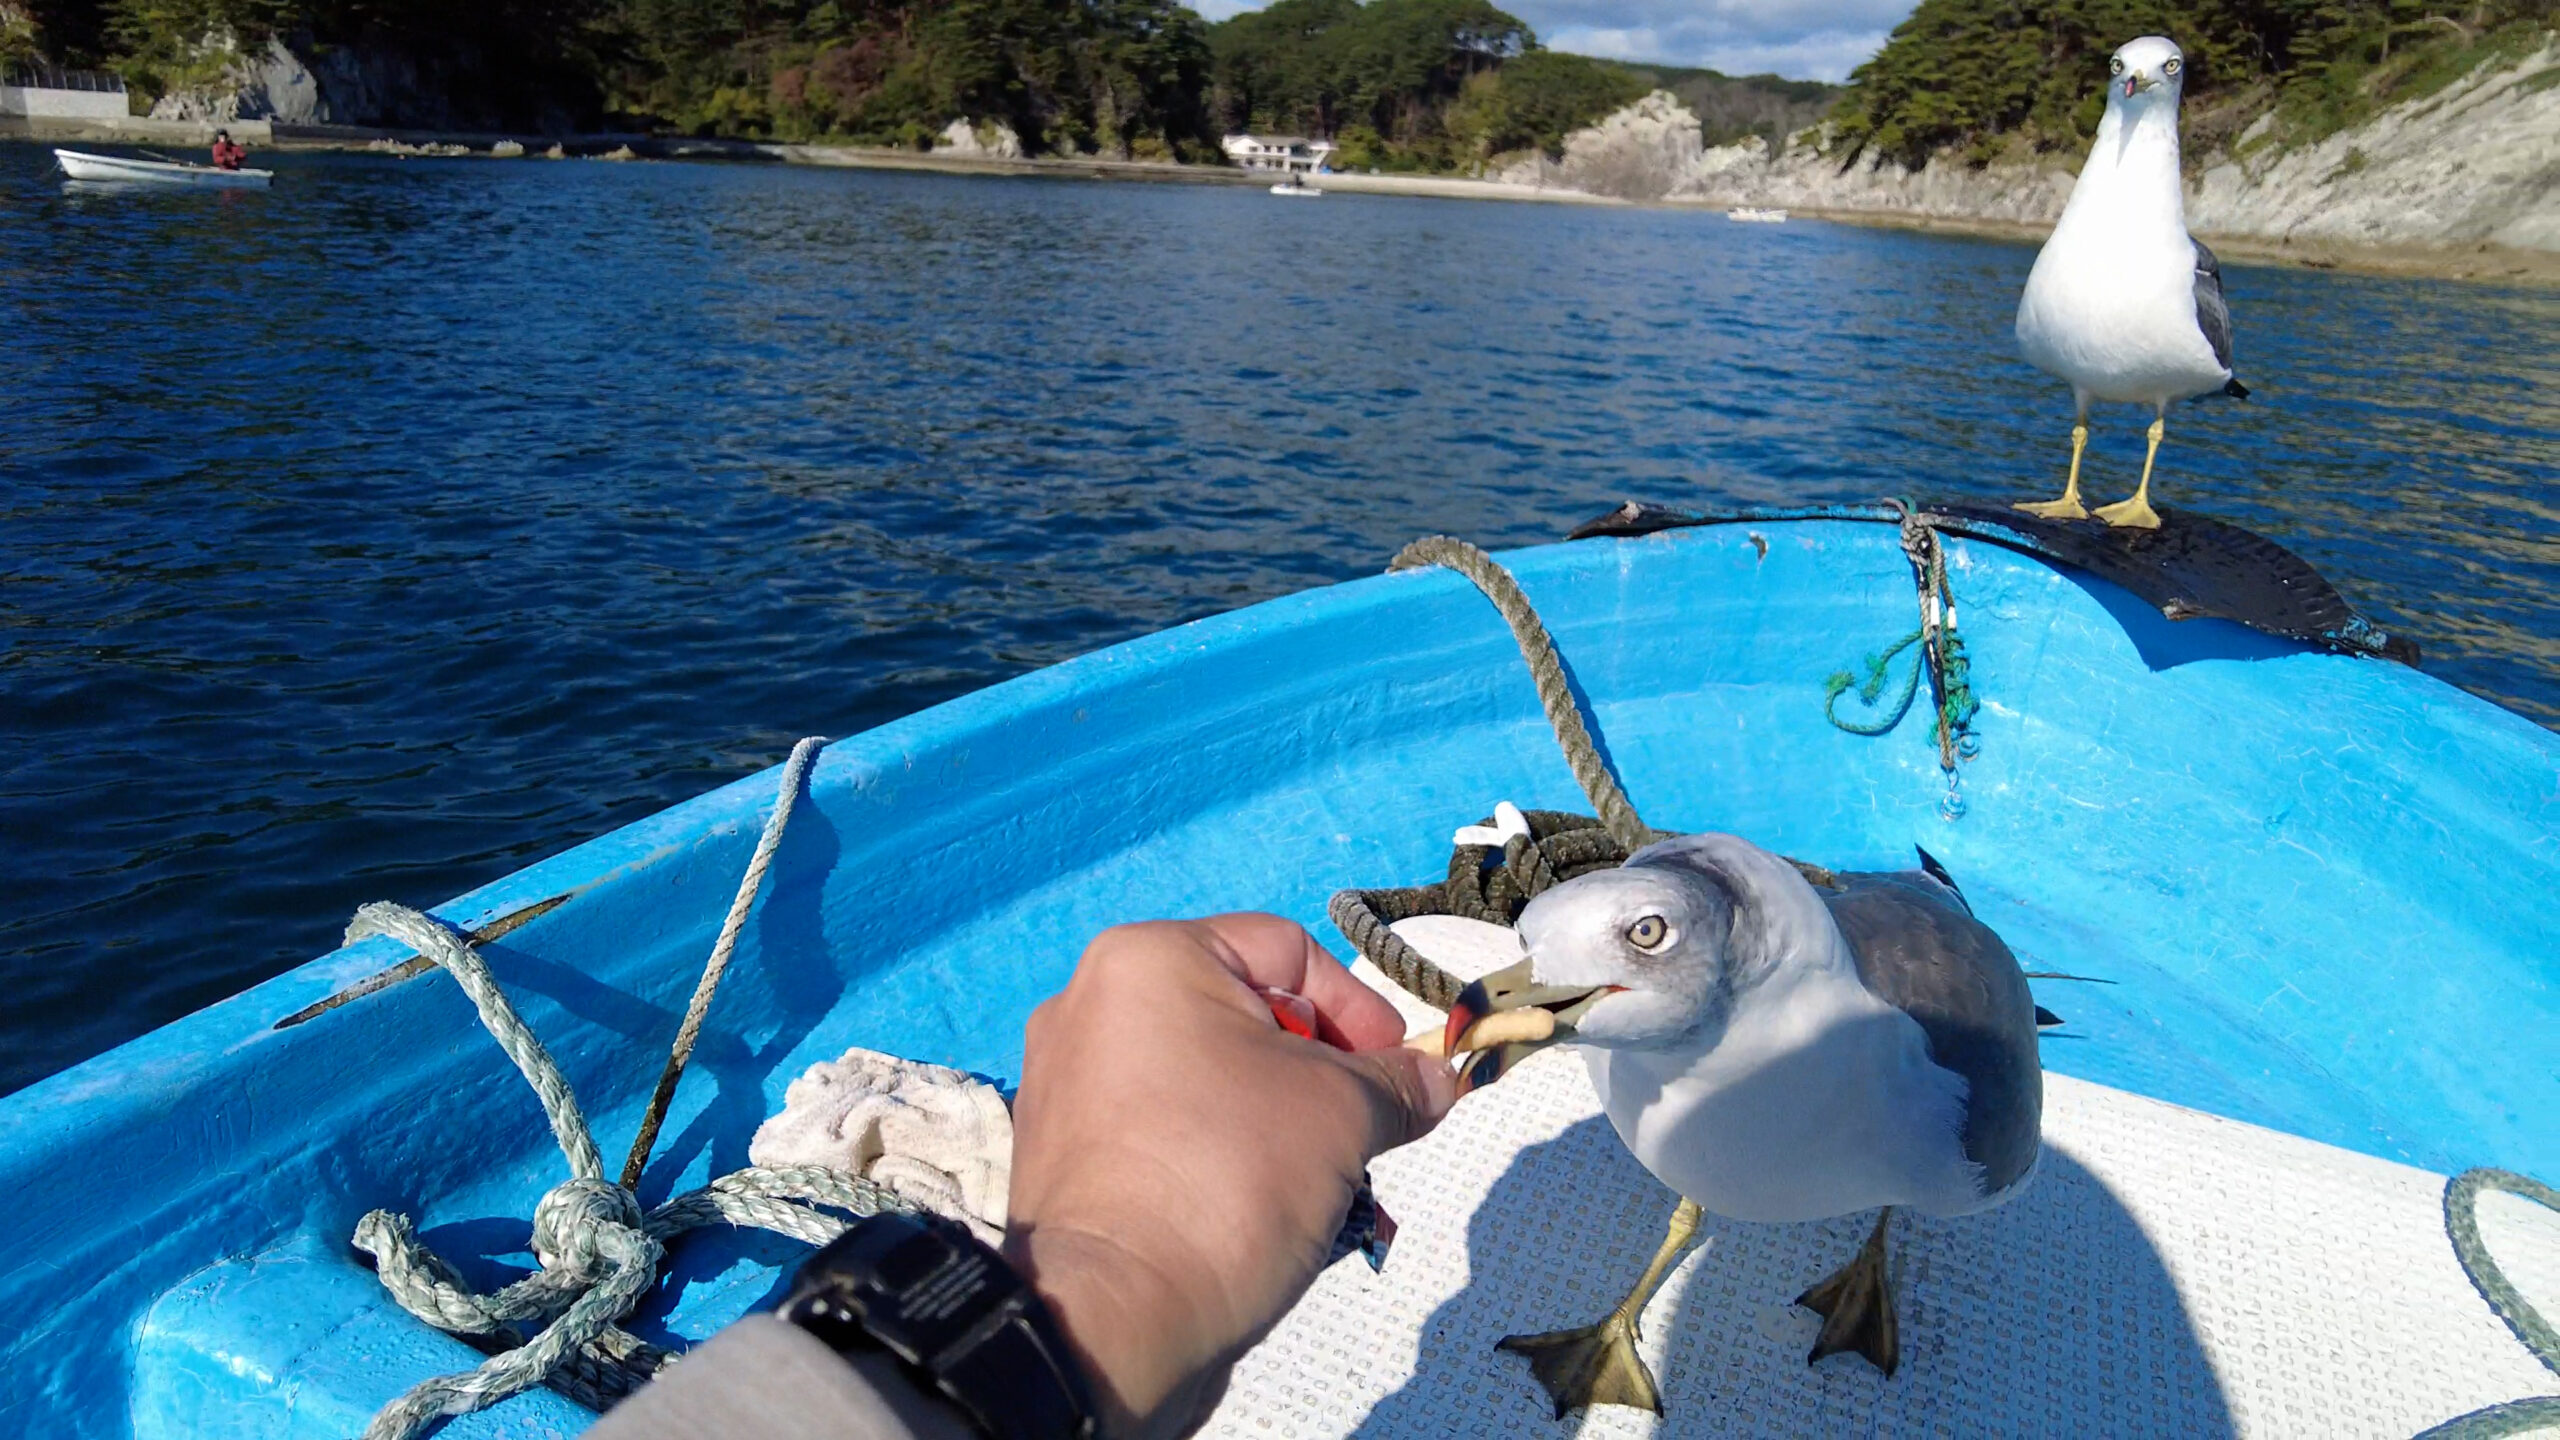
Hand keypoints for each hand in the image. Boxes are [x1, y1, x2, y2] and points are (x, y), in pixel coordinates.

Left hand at [1003, 915, 1454, 1438]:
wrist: (1114, 1317)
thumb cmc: (1228, 1178)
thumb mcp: (1342, 1115)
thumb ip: (1397, 1084)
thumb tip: (1437, 1079)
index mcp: (1147, 960)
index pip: (1286, 949)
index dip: (1359, 1008)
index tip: (1399, 1074)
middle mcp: (1090, 1004)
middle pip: (1243, 1016)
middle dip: (1319, 1073)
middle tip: (1364, 1130)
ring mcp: (1067, 1084)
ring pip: (1206, 1080)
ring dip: (1276, 1122)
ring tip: (1321, 1183)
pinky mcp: (1062, 1157)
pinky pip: (1163, 1133)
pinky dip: (1218, 1158)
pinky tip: (1258, 1213)